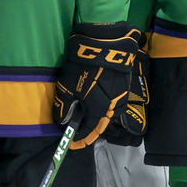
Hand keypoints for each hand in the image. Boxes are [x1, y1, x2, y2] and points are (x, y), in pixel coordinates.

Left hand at [54, 22, 141, 148]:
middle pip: (102, 125)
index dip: (80, 139)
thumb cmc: (83, 67)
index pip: (89, 132)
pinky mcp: (124, 86)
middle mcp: (114, 107)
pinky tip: (99, 103)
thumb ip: (64, 107)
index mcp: (100, 111)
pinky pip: (115, 104)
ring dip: (100, 119)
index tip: (71, 142)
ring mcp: (121, 96)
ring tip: (89, 118)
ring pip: (111, 115)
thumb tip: (62, 122)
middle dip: (90, 131)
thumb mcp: (67, 87)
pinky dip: (106, 108)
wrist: (104, 44)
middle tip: (80, 133)